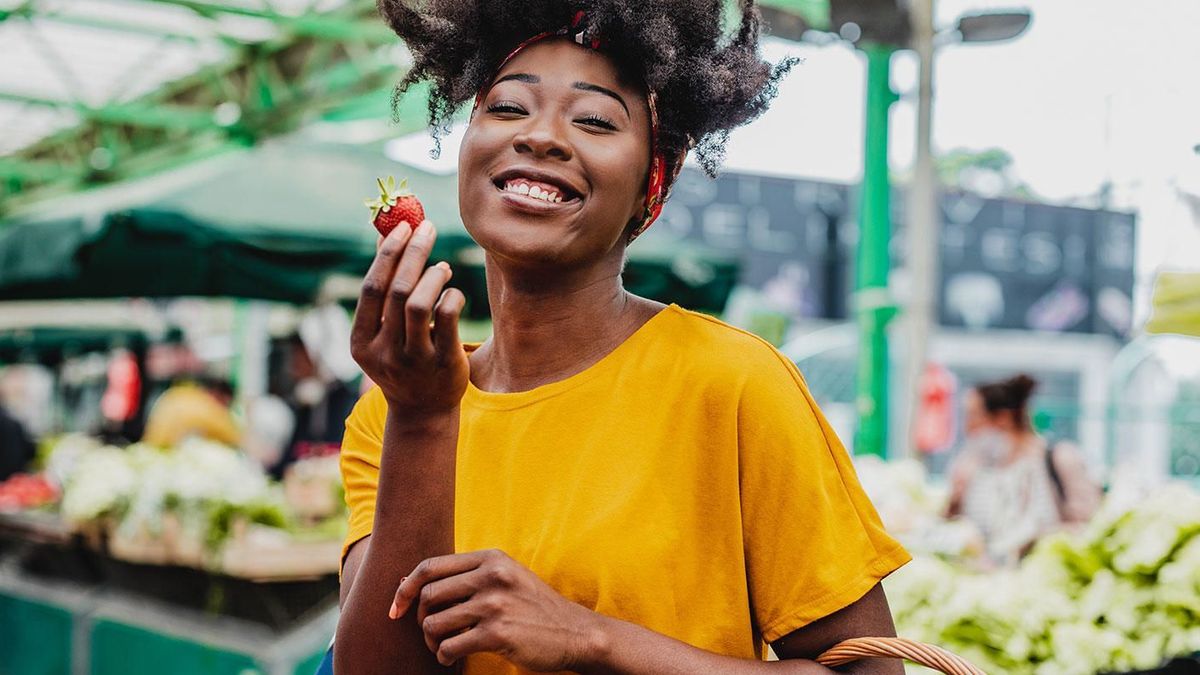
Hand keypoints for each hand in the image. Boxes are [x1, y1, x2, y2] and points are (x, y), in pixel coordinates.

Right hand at [351, 221, 468, 414]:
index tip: (403, 227)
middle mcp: (384, 352)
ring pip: (420, 304)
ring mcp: (413, 360)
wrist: (422, 411)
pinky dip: (451, 296)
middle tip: (428, 228)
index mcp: (362, 342)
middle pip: (396, 291)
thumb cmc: (401, 360)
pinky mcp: (442, 364)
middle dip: (413, 253)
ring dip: (433, 275)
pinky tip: (452, 292)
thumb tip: (386, 238)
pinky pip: (447, 318)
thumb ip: (383, 291)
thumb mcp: (383, 333)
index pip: (372, 289)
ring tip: (442, 267)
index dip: (387, 254)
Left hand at [390, 549, 605, 669]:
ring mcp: (494, 604)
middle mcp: (491, 576)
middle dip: (420, 620)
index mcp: (491, 559)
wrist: (576, 633)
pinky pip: (449, 647)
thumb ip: (467, 576)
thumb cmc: (534, 607)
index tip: (395, 608)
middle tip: (431, 634)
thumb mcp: (506, 577)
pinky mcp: (497, 634)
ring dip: (432, 641)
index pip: (429, 566)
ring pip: (434, 624)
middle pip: (428, 596)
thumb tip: (408, 583)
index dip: (405, 588)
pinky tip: (453, 658)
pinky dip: (444, 657)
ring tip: (444, 647)